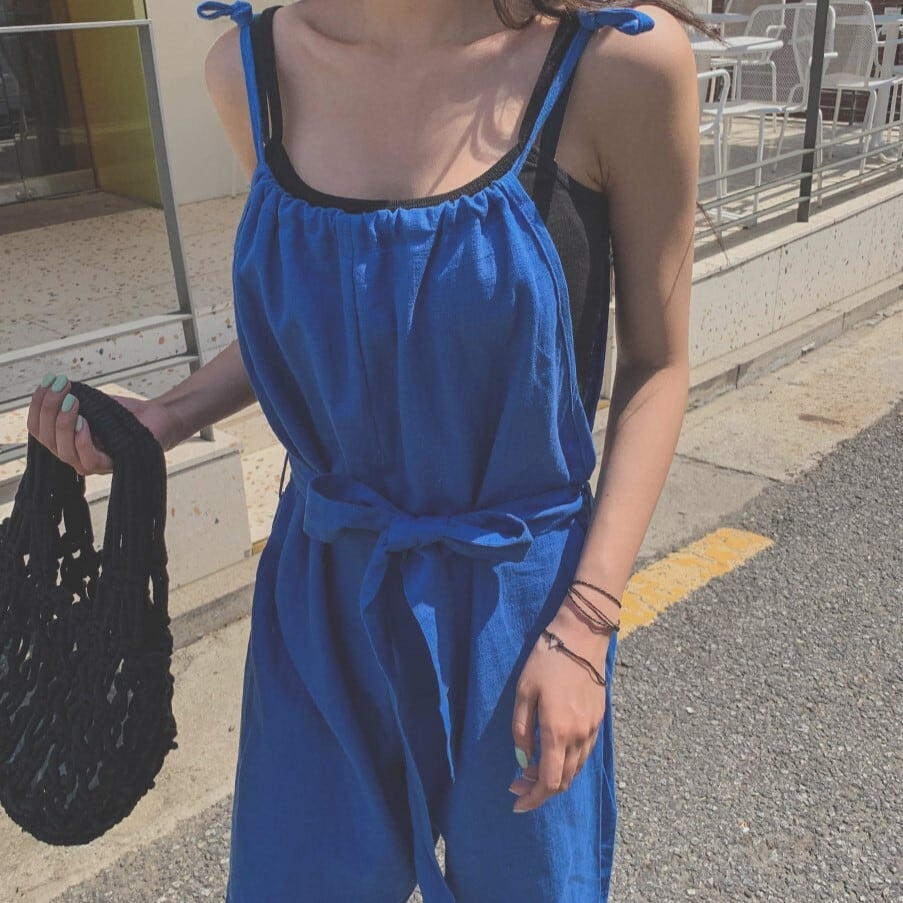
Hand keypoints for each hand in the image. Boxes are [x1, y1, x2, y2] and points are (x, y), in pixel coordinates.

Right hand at [26, 373, 185, 476]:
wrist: (157, 417)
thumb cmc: (124, 413)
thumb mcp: (90, 403)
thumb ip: (68, 400)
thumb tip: (48, 386)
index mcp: (65, 442)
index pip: (37, 430)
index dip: (37, 406)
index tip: (47, 382)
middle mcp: (75, 457)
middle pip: (47, 440)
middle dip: (49, 409)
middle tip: (61, 387)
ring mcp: (94, 465)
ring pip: (65, 452)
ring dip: (63, 423)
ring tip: (72, 401)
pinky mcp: (113, 466)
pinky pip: (89, 460)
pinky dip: (82, 440)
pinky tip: (84, 422)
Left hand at [509, 599, 611, 812]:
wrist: (581, 639)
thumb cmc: (546, 661)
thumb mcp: (523, 691)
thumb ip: (521, 728)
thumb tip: (522, 759)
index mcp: (557, 731)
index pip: (549, 782)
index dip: (533, 798)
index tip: (517, 803)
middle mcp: (579, 736)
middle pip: (563, 781)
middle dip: (540, 790)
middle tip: (517, 784)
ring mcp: (592, 730)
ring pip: (575, 770)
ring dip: (554, 777)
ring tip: (531, 769)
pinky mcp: (599, 721)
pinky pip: (584, 754)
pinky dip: (567, 763)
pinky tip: (551, 753)